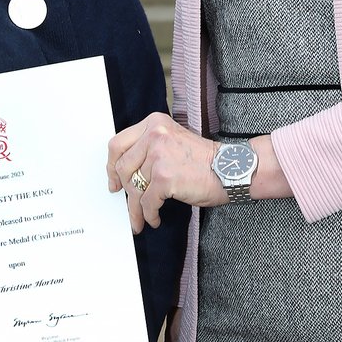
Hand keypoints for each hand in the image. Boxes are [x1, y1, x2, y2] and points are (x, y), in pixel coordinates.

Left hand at [106, 114, 224, 232]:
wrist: (230, 169)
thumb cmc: (203, 160)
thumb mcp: (171, 140)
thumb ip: (148, 148)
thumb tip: (124, 174)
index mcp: (154, 123)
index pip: (118, 144)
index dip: (111, 166)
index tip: (114, 180)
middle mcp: (154, 135)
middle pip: (123, 167)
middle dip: (124, 190)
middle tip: (128, 204)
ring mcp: (159, 155)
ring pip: (135, 187)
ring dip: (136, 208)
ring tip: (141, 218)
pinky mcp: (165, 177)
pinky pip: (147, 202)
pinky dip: (149, 214)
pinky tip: (154, 218)